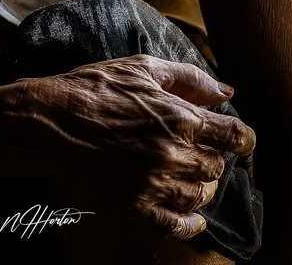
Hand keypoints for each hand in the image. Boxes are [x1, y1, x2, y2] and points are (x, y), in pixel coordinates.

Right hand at [0, 54, 255, 239]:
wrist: (52, 117)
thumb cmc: (96, 86)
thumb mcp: (142, 67)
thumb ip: (189, 78)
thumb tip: (225, 91)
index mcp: (180, 118)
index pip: (235, 136)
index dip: (240, 136)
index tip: (235, 137)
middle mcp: (173, 154)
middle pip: (219, 166)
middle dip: (214, 155)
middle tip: (198, 146)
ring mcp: (154, 184)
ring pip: (202, 195)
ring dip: (202, 184)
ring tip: (188, 171)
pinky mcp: (136, 205)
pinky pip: (177, 225)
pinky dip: (190, 223)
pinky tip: (191, 214)